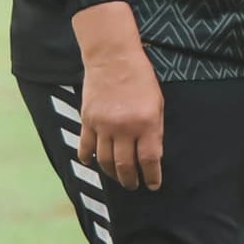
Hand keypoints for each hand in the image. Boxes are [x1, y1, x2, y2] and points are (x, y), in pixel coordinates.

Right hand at [76, 24, 166, 190]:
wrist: (113, 58)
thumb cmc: (140, 79)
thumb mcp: (157, 104)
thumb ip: (155, 131)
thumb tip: (151, 156)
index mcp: (146, 123)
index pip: (149, 160)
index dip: (152, 176)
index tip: (153, 185)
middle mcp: (124, 127)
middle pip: (125, 165)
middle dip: (130, 180)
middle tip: (134, 186)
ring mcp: (103, 125)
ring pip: (105, 160)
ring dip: (112, 173)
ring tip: (118, 178)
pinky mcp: (87, 120)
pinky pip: (86, 146)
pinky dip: (87, 158)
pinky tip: (92, 164)